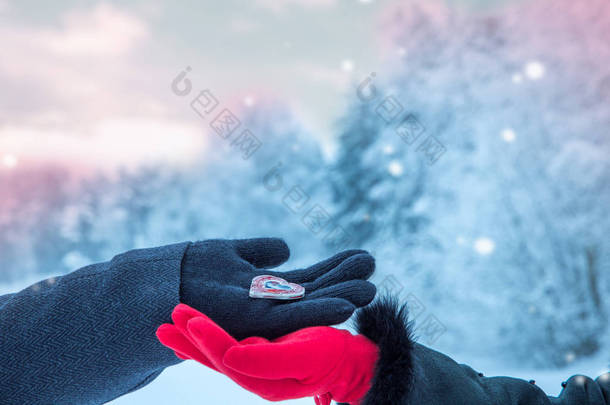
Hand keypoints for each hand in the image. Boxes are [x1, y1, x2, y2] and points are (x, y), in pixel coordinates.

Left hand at [156, 304, 378, 403]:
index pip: (227, 358)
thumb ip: (266, 360)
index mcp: (262, 379)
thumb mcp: (302, 357)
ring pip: (217, 348)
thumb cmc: (328, 357)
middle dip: (190, 336)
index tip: (188, 319)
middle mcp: (253, 373)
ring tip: (169, 321)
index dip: (207, 338)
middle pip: (214, 354)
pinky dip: (210, 334)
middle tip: (164, 320)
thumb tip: (229, 356)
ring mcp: (254, 362)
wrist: (346, 361)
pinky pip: (229, 343)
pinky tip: (194, 327)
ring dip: (193, 334)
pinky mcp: (259, 351)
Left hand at [180, 238, 375, 338]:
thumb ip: (260, 251)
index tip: (362, 257)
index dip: (336, 270)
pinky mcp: (253, 320)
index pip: (310, 281)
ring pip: (311, 304)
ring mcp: (263, 315)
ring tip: (372, 285)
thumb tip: (285, 249)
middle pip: (315, 291)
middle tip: (375, 264)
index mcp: (268, 292)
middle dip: (346, 279)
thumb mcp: (232, 253)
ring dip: (342, 294)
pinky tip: (348, 304)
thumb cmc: (192, 268)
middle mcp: (269, 307)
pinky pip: (293, 316)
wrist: (158, 283)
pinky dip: (322, 311)